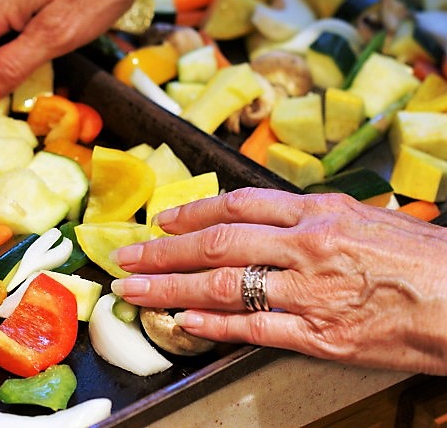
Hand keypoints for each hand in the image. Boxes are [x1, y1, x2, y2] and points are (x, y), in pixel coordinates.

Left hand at [110, 187, 446, 375]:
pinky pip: (252, 328)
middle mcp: (306, 246)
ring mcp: (310, 292)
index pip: (237, 205)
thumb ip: (314, 217)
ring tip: (134, 290)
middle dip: (161, 250)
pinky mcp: (319, 336)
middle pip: (215, 244)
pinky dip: (212, 325)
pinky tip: (181, 323)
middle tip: (124, 256)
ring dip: (169, 287)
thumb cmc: (426, 258)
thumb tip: (269, 219)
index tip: (160, 218)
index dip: (192, 212)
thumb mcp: (368, 218)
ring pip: (221, 286)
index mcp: (319, 211)